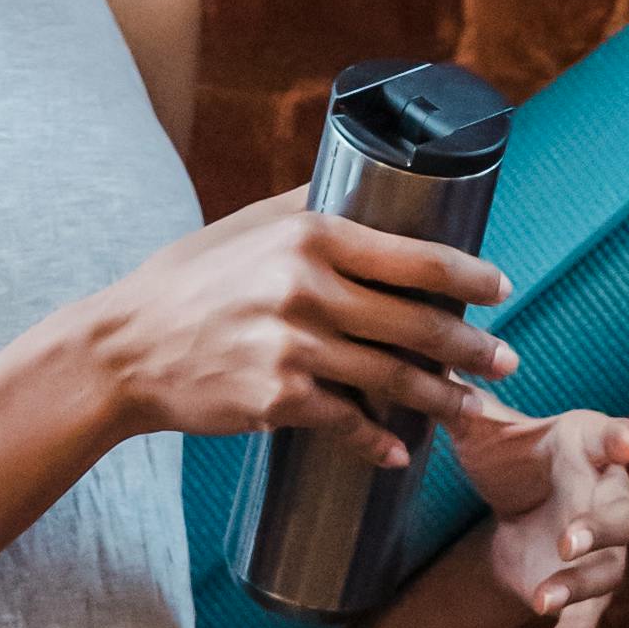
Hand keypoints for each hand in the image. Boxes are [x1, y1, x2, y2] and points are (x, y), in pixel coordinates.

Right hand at [95, 193, 519, 462]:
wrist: (122, 349)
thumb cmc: (187, 283)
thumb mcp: (245, 227)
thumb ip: (308, 205)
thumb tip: (368, 175)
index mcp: (309, 235)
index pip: (415, 255)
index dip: (469, 275)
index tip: (500, 288)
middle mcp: (306, 286)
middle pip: (417, 322)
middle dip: (472, 346)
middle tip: (506, 359)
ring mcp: (294, 345)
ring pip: (394, 378)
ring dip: (444, 398)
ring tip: (474, 407)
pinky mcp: (278, 397)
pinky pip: (348, 423)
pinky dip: (378, 443)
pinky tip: (399, 451)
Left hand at [463, 399, 628, 627]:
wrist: (518, 507)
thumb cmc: (511, 456)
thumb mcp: (482, 431)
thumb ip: (460, 402)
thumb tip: (426, 360)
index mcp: (588, 446)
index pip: (615, 439)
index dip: (623, 442)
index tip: (628, 445)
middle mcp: (608, 497)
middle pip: (623, 514)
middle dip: (599, 528)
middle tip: (568, 540)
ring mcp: (603, 550)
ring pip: (608, 571)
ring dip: (579, 586)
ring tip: (541, 600)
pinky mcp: (585, 591)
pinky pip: (586, 623)